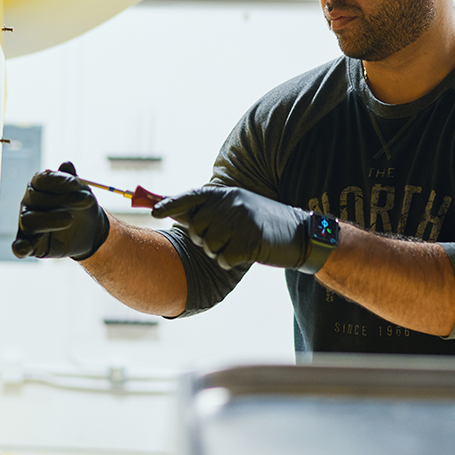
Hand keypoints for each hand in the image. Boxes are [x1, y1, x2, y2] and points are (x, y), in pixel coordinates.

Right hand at [12, 161, 109, 259]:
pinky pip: (19, 247)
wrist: (90, 230)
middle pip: (35, 198)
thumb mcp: (81, 191)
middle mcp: (29, 204)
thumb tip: (66, 165)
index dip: (58, 181)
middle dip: (61, 199)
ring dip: (51, 219)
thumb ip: (71, 179)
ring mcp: (27, 224)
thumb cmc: (81, 206)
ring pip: (29, 220)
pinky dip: (21, 247)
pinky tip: (27, 247)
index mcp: (38, 186)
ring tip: (71, 219)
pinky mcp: (31, 244)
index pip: (40, 180)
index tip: (77, 184)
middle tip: (85, 200)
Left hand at [152, 186, 307, 269]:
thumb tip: (170, 211)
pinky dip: (228, 261)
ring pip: (207, 245)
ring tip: (236, 243)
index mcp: (226, 193)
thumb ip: (206, 209)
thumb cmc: (261, 222)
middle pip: (195, 227)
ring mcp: (241, 222)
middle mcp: (231, 203)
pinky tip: (243, 254)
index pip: (191, 196)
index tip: (154, 213)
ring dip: (217, 251)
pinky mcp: (250, 242)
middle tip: (221, 239)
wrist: (301, 234)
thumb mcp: (236, 208)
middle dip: (202, 238)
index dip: (170, 204)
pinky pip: (222, 259)